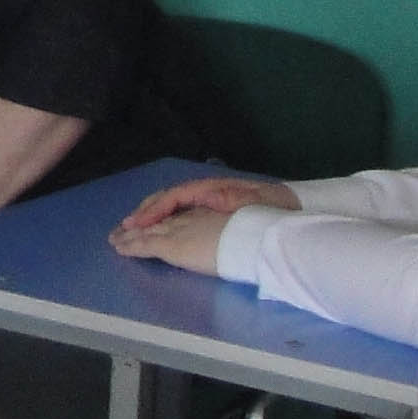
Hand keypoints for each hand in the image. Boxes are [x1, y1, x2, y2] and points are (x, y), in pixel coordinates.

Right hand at [125, 172, 297, 228]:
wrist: (293, 206)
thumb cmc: (270, 206)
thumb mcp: (249, 202)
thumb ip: (225, 199)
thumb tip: (202, 200)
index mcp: (208, 189)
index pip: (172, 198)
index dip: (152, 211)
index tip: (136, 225)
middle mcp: (202, 192)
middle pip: (166, 201)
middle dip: (143, 214)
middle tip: (124, 229)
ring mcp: (206, 201)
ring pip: (171, 207)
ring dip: (150, 217)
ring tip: (131, 228)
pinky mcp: (212, 210)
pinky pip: (181, 213)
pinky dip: (164, 220)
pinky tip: (156, 229)